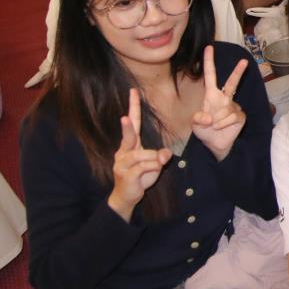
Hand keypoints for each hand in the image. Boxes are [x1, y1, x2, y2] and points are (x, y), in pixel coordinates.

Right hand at [108, 88, 171, 219]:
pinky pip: (144, 167)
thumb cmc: (140, 176)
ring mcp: (122, 163)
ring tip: (155, 166)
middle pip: (129, 136)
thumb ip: (159, 156)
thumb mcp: (153, 164)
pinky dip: (153, 168)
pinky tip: (152, 174)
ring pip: (144, 155)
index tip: (134, 91)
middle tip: (124, 118)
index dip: (133, 107)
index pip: (133, 123)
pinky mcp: (125, 175)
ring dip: (154, 161)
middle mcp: (123, 152)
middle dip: (127, 127)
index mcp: (129, 145)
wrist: (126, 196)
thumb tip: (165, 154)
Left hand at [191, 45, 248, 159]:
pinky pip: (232, 116)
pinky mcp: (240, 116)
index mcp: (211, 95)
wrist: (215, 144)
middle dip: (238, 72)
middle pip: (232, 82)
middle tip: (244, 61)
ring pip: (226, 109)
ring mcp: (233, 106)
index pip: (211, 75)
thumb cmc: (205, 131)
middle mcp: (224, 98)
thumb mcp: (195, 124)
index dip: (209, 62)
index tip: (209, 48)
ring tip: (214, 126)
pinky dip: (224, 123)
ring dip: (217, 120)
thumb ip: (198, 119)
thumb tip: (210, 117)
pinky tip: (222, 127)